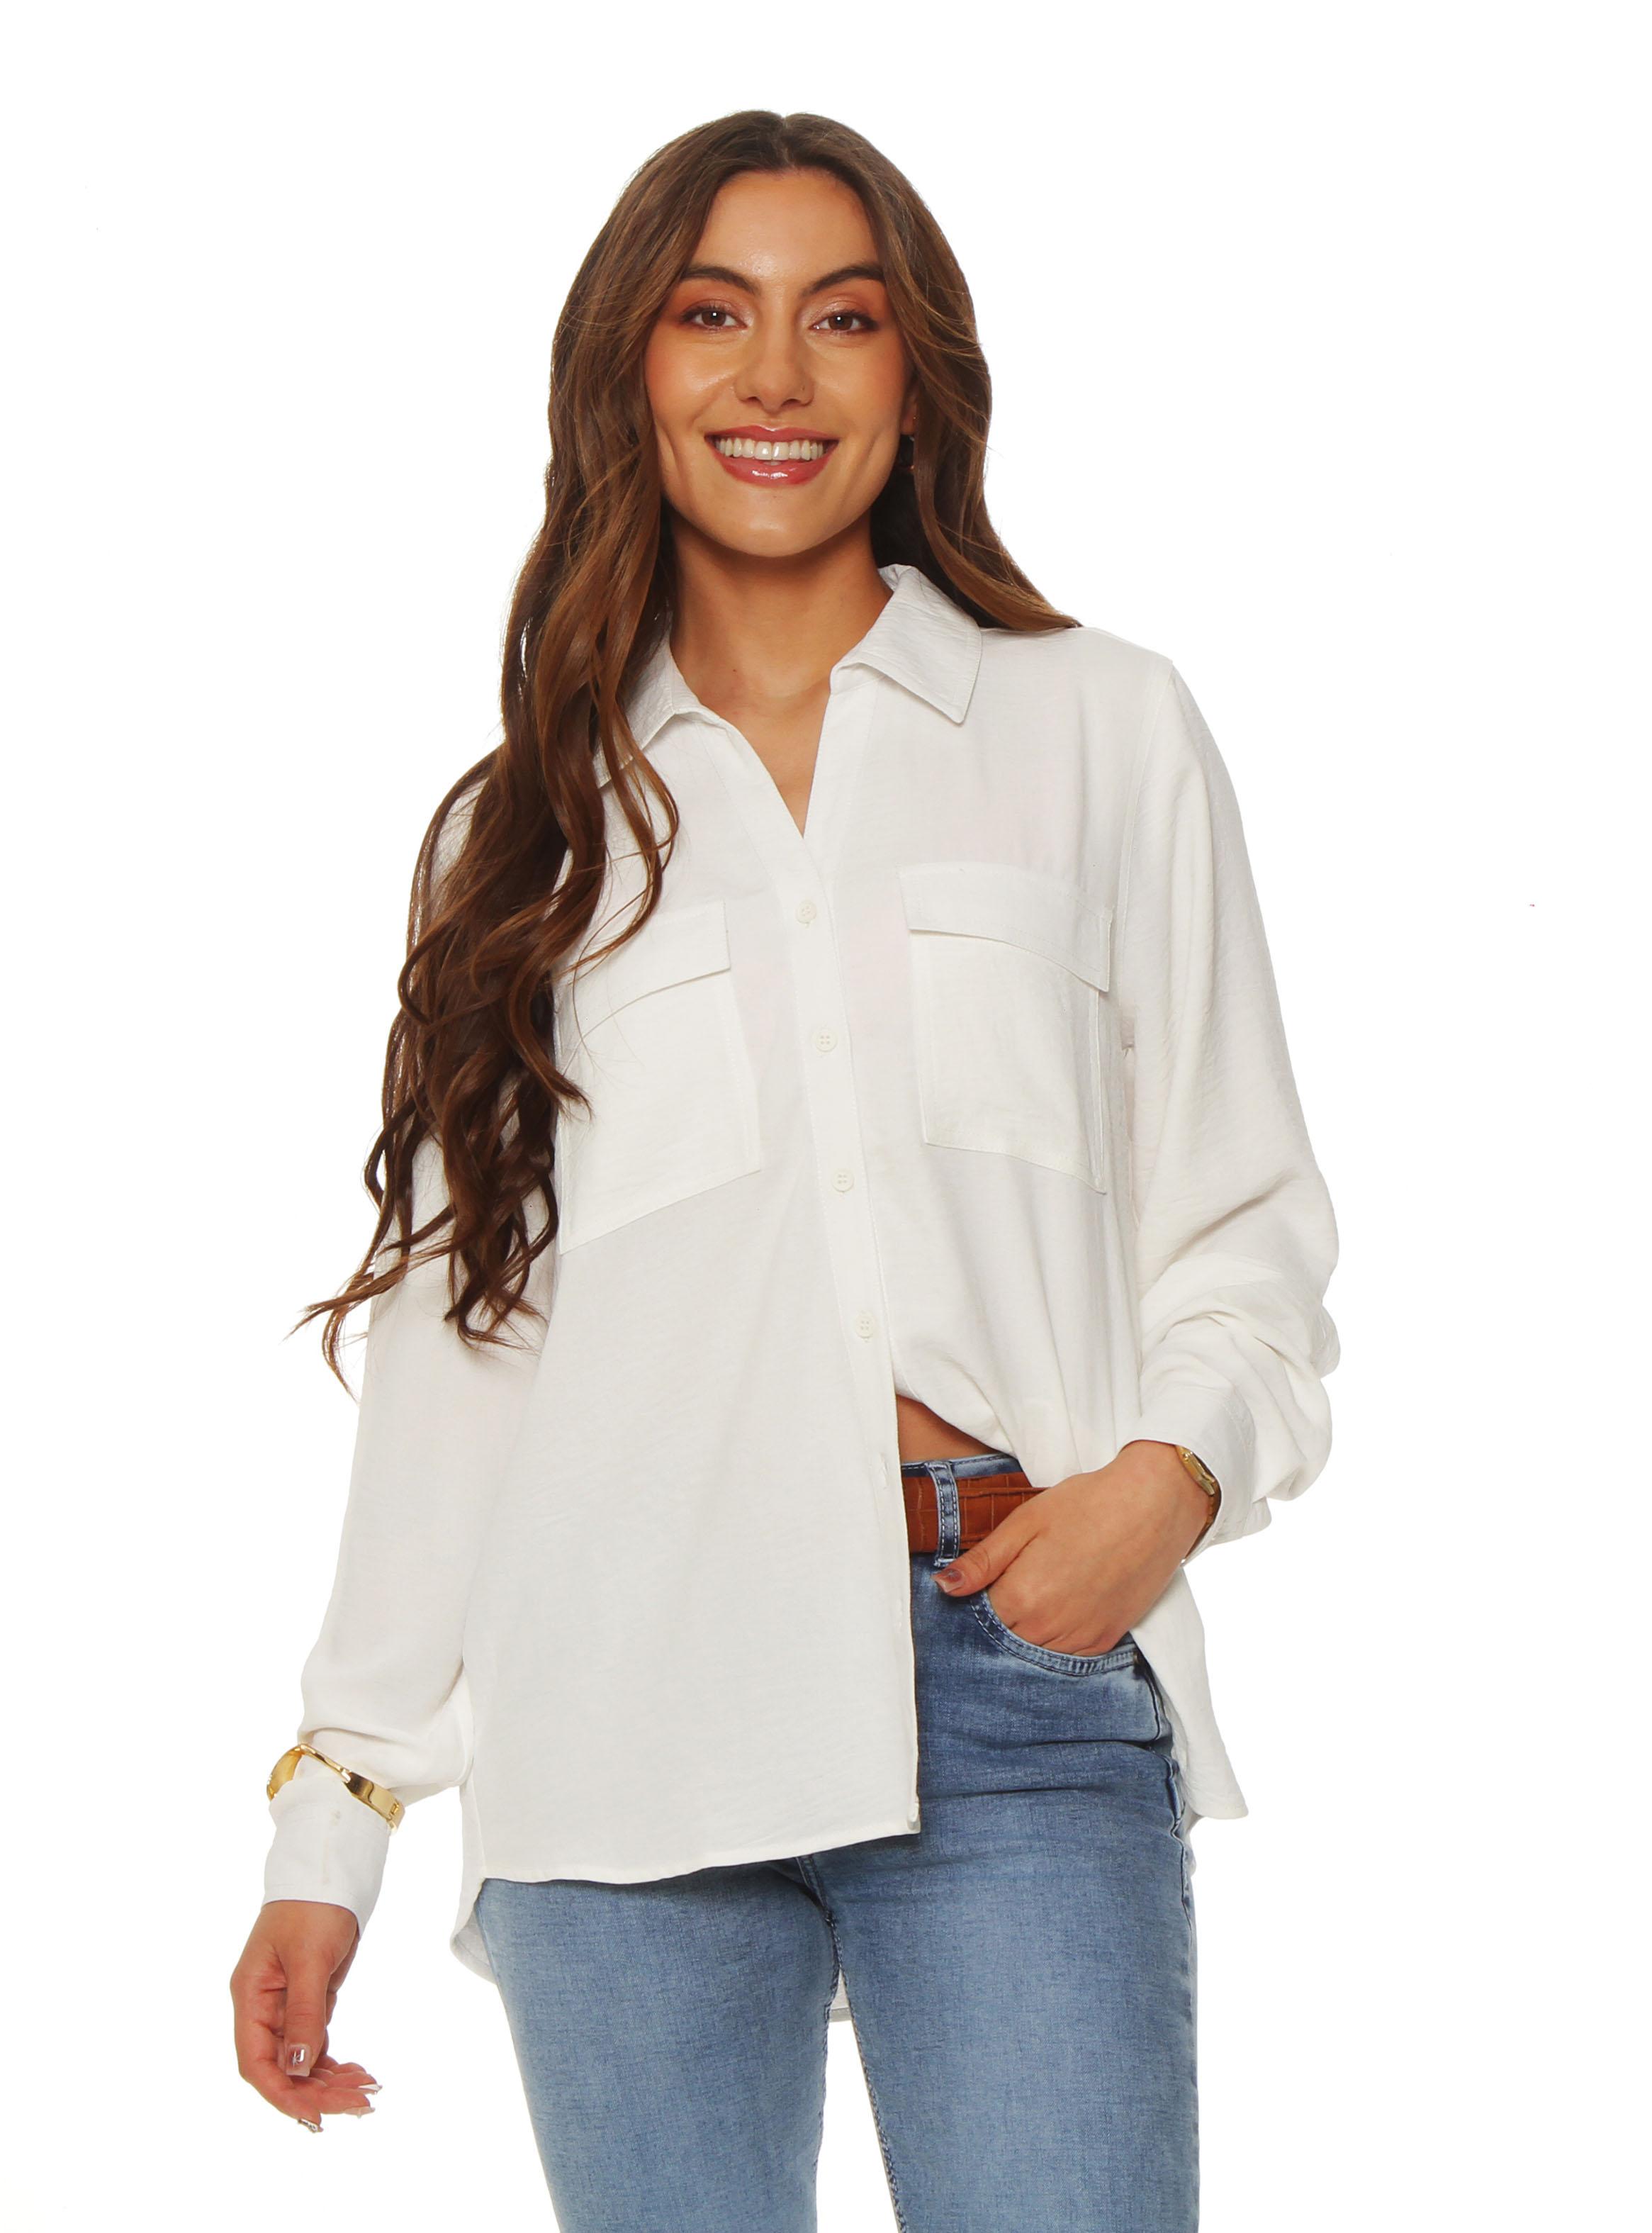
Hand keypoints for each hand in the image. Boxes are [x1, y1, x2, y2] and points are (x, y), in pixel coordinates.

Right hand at [230, 1900, 379, 2129]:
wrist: (331, 1873)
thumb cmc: (312, 1906)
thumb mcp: (309, 1958)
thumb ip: (303, 2012)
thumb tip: (296, 2068)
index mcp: (250, 1997)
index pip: (255, 2062)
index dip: (281, 2093)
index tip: (315, 2115)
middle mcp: (263, 2007)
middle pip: (281, 2067)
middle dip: (316, 2091)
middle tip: (359, 2103)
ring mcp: (285, 2006)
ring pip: (301, 2060)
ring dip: (330, 2081)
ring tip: (367, 2094)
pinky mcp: (308, 2001)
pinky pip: (316, 2044)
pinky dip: (334, 2062)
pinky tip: (358, 2074)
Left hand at [934, 1440, 1213, 1653]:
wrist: (1154, 1506)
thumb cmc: (1087, 1505)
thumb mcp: (1025, 1522)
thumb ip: (982, 1561)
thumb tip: (943, 1587)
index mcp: (1022, 1597)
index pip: (978, 1620)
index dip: (976, 1601)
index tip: (982, 1583)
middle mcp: (1049, 1628)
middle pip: (1005, 1640)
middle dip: (1000, 1618)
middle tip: (1014, 1582)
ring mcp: (1081, 1638)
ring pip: (1035, 1651)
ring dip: (1028, 1631)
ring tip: (1040, 1590)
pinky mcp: (1106, 1640)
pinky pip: (1068, 1654)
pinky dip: (1057, 1638)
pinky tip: (1062, 1607)